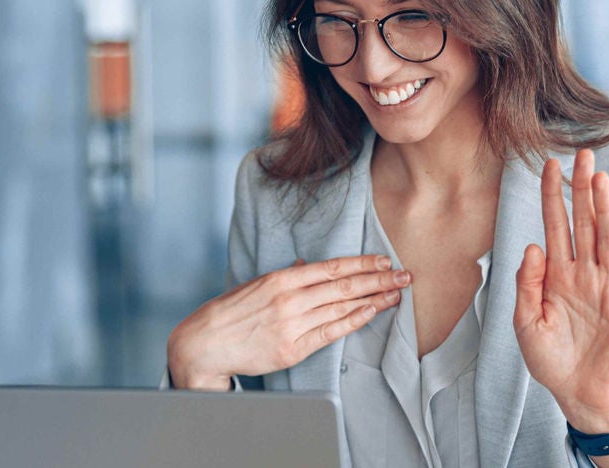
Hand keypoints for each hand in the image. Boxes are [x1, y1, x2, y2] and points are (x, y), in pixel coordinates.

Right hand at [167, 255, 409, 390]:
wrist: (204, 344)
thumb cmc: (230, 314)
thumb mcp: (255, 285)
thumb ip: (285, 276)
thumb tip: (304, 264)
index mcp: (281, 278)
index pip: (332, 267)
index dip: (362, 263)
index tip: (385, 259)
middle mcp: (290, 299)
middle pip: (344, 286)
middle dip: (378, 279)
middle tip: (405, 275)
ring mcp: (292, 324)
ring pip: (342, 308)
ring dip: (374, 299)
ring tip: (397, 294)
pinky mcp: (292, 349)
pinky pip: (330, 332)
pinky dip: (354, 321)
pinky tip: (372, 312)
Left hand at [514, 149, 608, 433]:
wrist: (579, 393)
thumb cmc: (550, 360)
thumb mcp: (526, 323)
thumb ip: (527, 285)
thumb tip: (532, 245)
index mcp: (557, 275)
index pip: (555, 224)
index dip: (553, 195)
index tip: (549, 164)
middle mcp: (584, 273)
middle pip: (584, 222)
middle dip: (583, 188)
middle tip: (583, 154)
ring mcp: (607, 286)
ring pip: (607, 238)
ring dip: (604, 207)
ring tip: (600, 176)